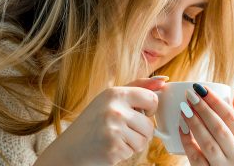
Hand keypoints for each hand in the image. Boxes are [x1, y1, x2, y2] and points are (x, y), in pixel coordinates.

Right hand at [35, 77, 166, 165]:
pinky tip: (110, 147)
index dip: (150, 109)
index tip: (140, 113)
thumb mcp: (111, 99)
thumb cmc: (94, 122)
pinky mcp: (113, 148)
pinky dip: (125, 152)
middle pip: (150, 125)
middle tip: (122, 130)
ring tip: (115, 138)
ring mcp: (114, 129)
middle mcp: (114, 109)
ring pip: (144, 140)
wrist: (70, 149)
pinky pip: (134, 151)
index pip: (152, 98)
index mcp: (115, 93)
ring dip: (133, 143)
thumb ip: (138, 87)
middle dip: (141, 131)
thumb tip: (163, 80)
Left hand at [179, 85, 233, 165]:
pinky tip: (181, 126)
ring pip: (207, 143)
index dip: (215, 101)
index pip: (231, 117)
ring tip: (184, 108)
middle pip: (219, 128)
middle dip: (203, 109)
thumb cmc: (231, 150)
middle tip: (190, 95)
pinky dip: (187, 141)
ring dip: (194, 123)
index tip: (201, 88)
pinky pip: (195, 157)